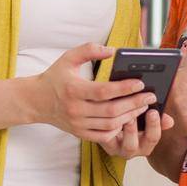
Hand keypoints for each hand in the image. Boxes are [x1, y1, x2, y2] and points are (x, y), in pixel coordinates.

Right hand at [31, 42, 172, 155]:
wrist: (36, 101)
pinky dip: (118, 129)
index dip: (124, 88)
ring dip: (130, 116)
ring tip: (142, 106)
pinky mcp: (79, 134)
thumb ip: (89, 50)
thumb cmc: (55, 77)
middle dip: (134, 103)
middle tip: (150, 96)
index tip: (140, 83)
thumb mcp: (68, 58)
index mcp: (73, 90)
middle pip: (111, 110)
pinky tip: (127, 119)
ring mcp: (77, 124)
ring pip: (110, 124)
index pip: (104, 91)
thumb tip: (112, 51)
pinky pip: (104, 136)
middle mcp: (75, 109)